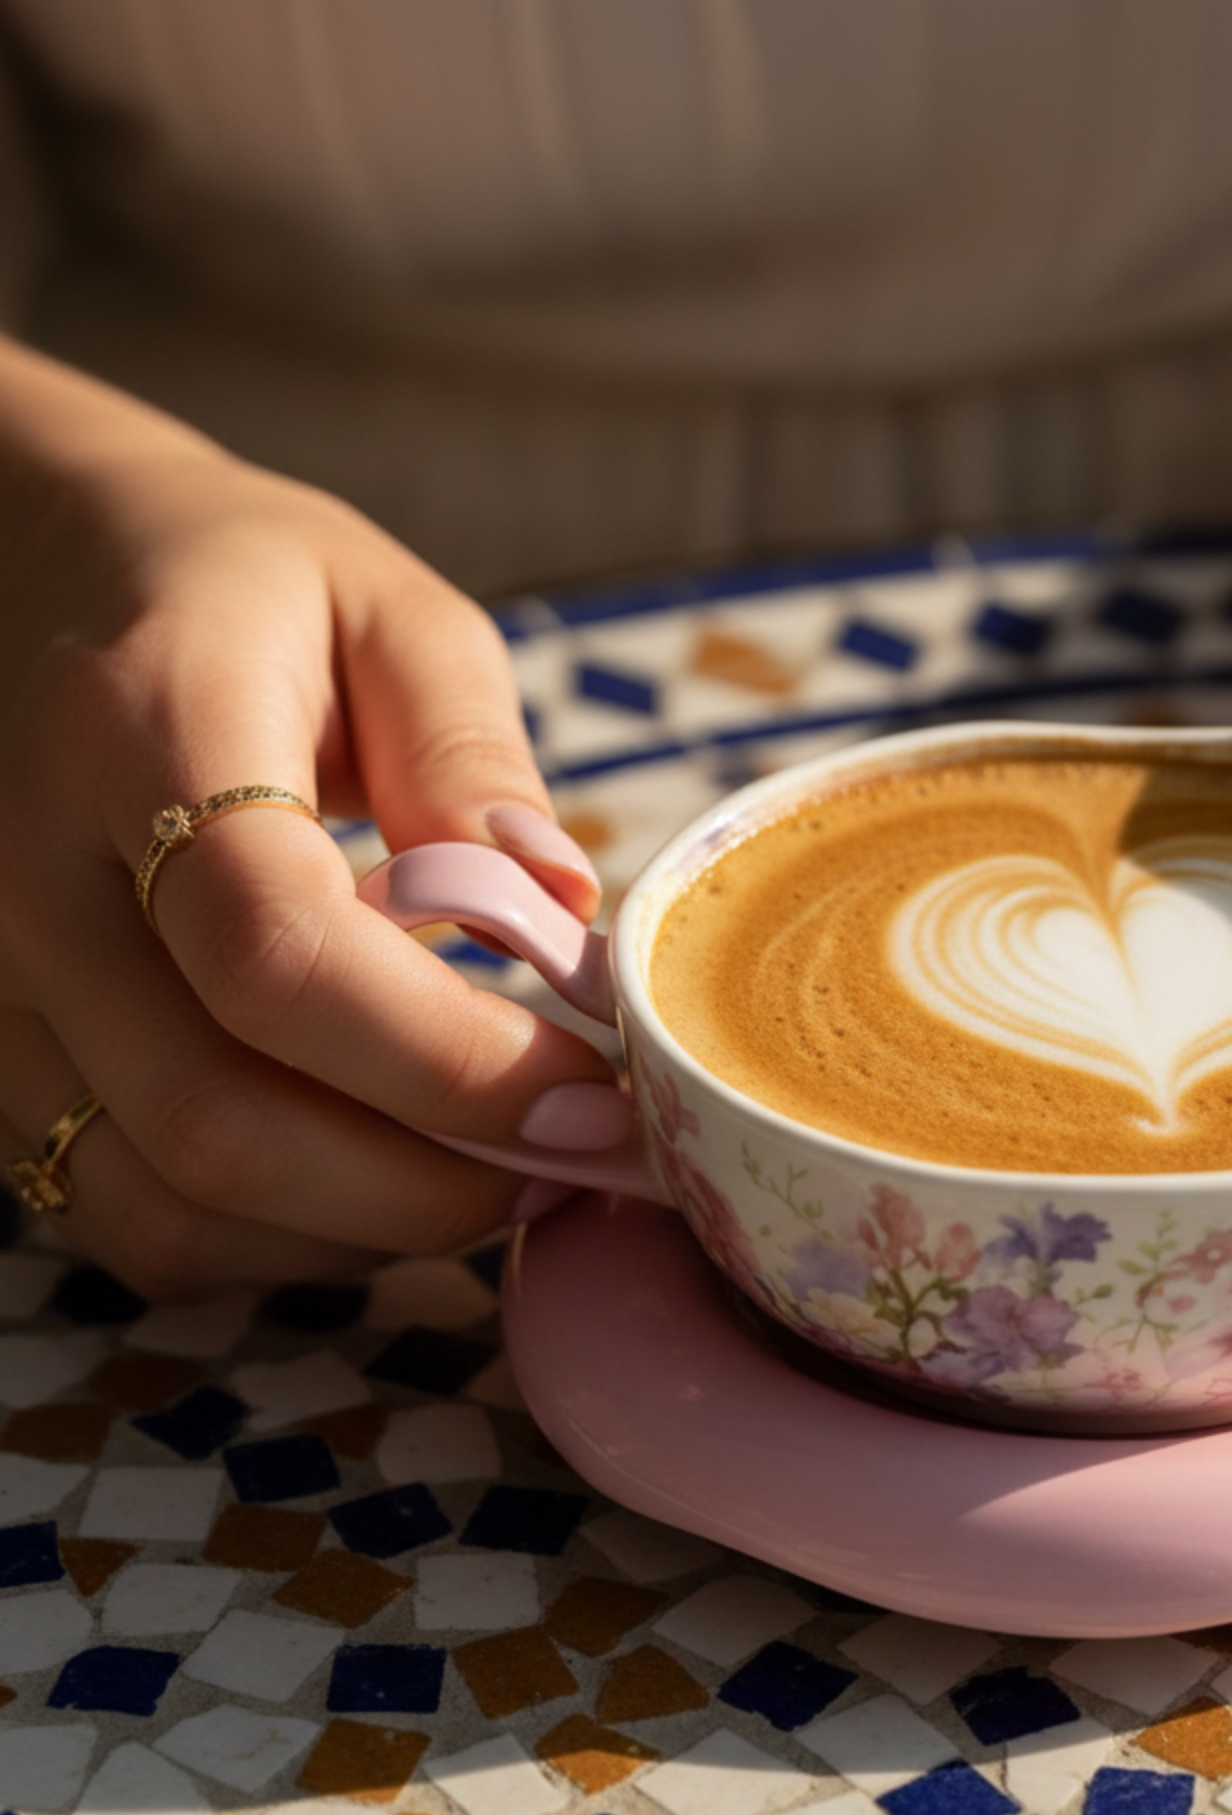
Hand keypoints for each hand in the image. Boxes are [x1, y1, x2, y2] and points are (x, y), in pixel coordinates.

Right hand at [0, 347, 622, 1295]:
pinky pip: (128, 1219)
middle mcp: (31, 884)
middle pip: (215, 1118)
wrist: (32, 573)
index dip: (446, 1058)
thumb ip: (473, 756)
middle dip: (429, 1183)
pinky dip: (279, 1242)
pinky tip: (384, 1177)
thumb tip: (564, 912)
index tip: (592, 1094)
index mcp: (141, 737)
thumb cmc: (241, 591)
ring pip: (167, 1205)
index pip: (275, 950)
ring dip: (363, 1231)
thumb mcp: (389, 613)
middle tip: (573, 1159)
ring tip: (502, 1176)